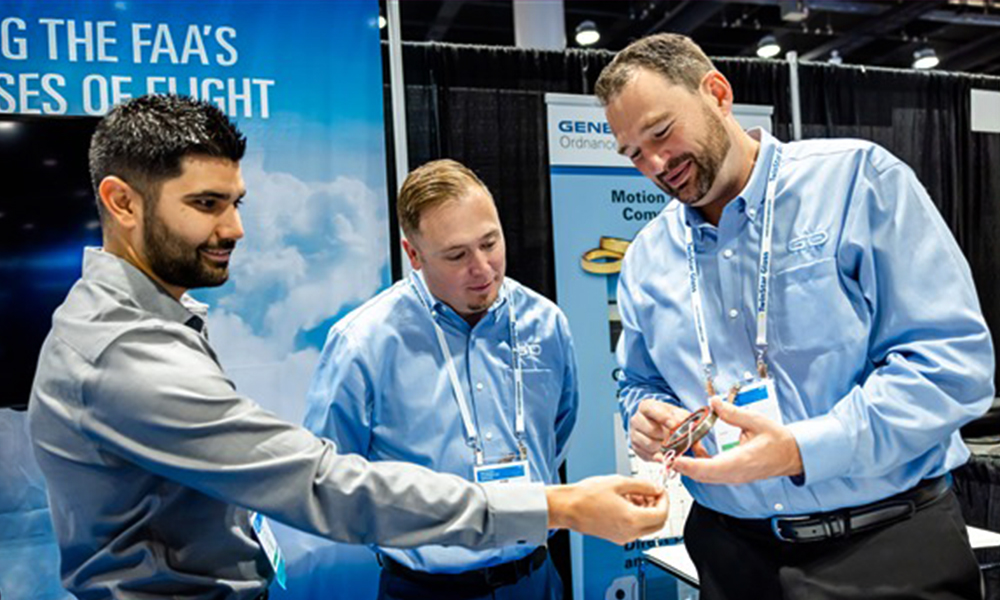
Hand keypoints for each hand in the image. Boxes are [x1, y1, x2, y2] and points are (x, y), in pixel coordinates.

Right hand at [546, 475, 667, 544]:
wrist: (567, 508)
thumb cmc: (587, 496)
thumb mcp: (619, 483)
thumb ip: (642, 485)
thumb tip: (656, 488)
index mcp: (632, 520)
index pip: (662, 514)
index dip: (665, 500)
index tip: (660, 490)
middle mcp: (630, 533)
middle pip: (657, 524)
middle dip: (658, 507)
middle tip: (651, 492)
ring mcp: (623, 537)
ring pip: (647, 527)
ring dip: (647, 511)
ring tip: (634, 493)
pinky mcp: (616, 537)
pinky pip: (634, 529)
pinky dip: (636, 516)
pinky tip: (626, 502)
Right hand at [629, 399, 707, 461]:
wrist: (660, 426)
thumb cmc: (670, 419)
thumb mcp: (679, 415)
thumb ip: (686, 419)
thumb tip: (694, 427)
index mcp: (646, 406)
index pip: (651, 410)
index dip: (664, 418)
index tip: (676, 426)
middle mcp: (636, 419)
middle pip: (651, 430)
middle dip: (667, 436)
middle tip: (677, 439)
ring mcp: (634, 434)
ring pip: (650, 444)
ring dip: (664, 447)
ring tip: (671, 445)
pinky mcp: (635, 448)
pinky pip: (648, 455)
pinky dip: (660, 456)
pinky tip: (666, 452)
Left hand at [671, 397, 803, 483]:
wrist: (792, 456)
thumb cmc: (778, 441)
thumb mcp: (756, 421)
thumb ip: (732, 413)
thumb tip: (713, 402)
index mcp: (740, 461)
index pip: (709, 468)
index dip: (689, 465)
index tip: (673, 459)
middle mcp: (734, 474)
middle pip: (701, 475)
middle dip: (681, 467)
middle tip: (664, 454)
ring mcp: (733, 477)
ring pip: (704, 477)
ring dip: (688, 467)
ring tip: (673, 452)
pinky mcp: (733, 477)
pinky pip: (711, 475)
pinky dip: (698, 467)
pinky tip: (691, 454)